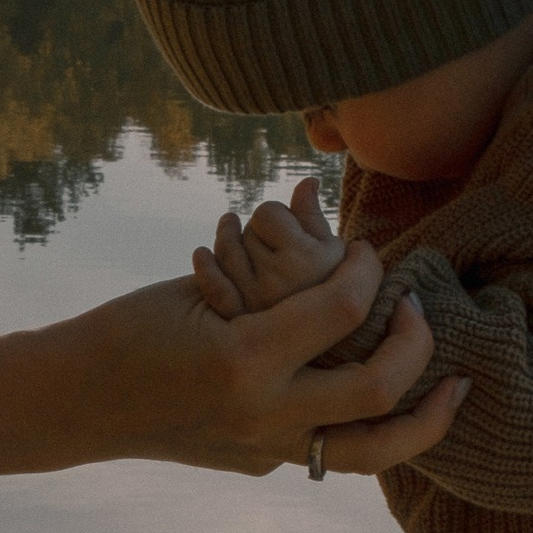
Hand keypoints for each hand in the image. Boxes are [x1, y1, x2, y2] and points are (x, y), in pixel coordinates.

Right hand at [0, 238, 467, 483]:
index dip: (369, 268)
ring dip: (429, 418)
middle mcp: (262, 415)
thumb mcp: (200, 288)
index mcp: (242, 359)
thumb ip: (273, 278)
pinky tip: (383, 389)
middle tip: (416, 306)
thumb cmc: (131, 325)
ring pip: (377, 452)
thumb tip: (339, 242)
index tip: (366, 248)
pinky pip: (335, 449)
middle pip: (381, 388)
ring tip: (459, 388)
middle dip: (417, 340)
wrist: (78, 402)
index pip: (344, 308)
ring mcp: (265, 450)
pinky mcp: (263, 465)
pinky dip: (367, 418)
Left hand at [192, 175, 346, 318]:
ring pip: (226, 250)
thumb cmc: (327, 293)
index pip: (269, 212)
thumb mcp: (330, 256)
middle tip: (268, 246)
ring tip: (234, 235)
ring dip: (227, 239)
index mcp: (311, 265)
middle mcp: (281, 286)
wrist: (309, 350)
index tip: (288, 230)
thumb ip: (314, 218)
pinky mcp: (232, 322)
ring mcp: (253, 305)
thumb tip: (308, 182)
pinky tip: (203, 253)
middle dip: (255, 232)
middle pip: (247, 230)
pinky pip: (210, 281)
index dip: (276, 217)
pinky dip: (205, 264)